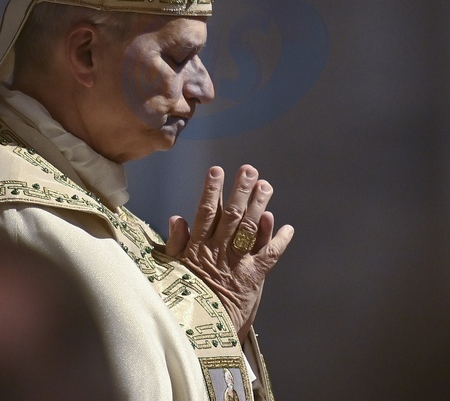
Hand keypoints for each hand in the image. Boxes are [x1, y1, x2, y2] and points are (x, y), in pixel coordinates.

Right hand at [165, 165, 293, 341]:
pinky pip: (269, 256)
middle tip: (249, 170)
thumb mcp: (171, 271)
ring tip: (267, 185)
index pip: (206, 212)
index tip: (217, 170)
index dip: (212, 190)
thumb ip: (175, 243)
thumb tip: (177, 217)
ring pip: (251, 229)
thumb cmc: (181, 301)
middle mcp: (219, 251)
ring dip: (260, 206)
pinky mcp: (253, 278)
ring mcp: (237, 263)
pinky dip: (280, 241)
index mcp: (198, 247)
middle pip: (233, 215)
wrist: (198, 335)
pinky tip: (288, 227)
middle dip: (241, 190)